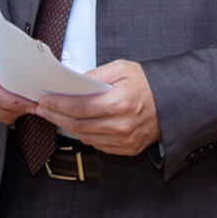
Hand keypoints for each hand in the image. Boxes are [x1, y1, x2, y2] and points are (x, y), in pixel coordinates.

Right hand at [0, 26, 35, 123]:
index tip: (32, 102)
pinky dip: (11, 111)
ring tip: (31, 103)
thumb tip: (40, 66)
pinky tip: (21, 103)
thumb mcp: (5, 44)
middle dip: (20, 108)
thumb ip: (19, 57)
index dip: (16, 102)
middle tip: (37, 104)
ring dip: (17, 112)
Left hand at [33, 60, 159, 155]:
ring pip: (85, 137)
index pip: (79, 107)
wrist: (172, 102)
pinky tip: (77, 124)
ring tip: (56, 115)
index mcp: (120, 103)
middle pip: (78, 125)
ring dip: (67, 127)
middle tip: (43, 108)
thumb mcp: (122, 68)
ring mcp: (124, 140)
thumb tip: (74, 83)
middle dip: (56, 116)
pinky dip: (84, 135)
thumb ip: (96, 74)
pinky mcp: (127, 149)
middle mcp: (121, 125)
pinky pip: (98, 145)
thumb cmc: (148, 84)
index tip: (45, 100)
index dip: (58, 104)